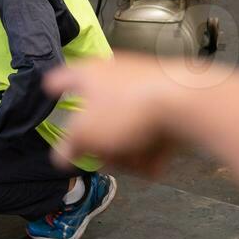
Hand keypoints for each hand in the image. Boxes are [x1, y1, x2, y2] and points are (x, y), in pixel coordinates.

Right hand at [43, 54, 187, 174]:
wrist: (188, 102)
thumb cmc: (128, 111)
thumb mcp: (86, 135)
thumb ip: (69, 146)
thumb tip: (59, 156)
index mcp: (88, 74)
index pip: (61, 78)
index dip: (53, 88)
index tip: (50, 91)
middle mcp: (115, 75)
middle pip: (98, 114)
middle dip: (102, 143)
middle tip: (104, 157)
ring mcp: (144, 87)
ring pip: (127, 125)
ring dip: (128, 150)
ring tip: (136, 164)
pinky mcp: (170, 100)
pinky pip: (152, 127)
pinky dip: (152, 146)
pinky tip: (155, 164)